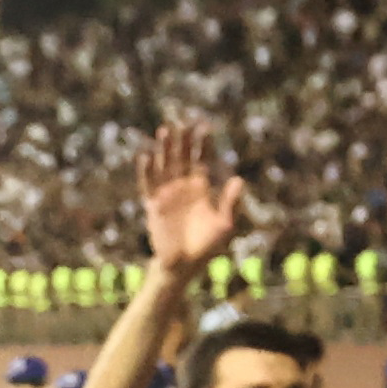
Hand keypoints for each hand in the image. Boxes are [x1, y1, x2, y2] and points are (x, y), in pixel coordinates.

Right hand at [136, 122, 243, 275]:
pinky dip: (147, 170)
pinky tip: (146, 156)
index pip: (202, 159)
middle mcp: (183, 186)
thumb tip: (239, 180)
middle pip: (182, 157)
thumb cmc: (206, 247)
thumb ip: (230, 203)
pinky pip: (148, 184)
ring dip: (164, 149)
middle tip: (183, 121)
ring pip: (165, 165)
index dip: (203, 143)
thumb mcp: (224, 225)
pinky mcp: (153, 204)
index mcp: (201, 188)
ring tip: (165, 130)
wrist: (183, 266)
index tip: (205, 126)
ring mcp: (167, 193)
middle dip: (183, 140)